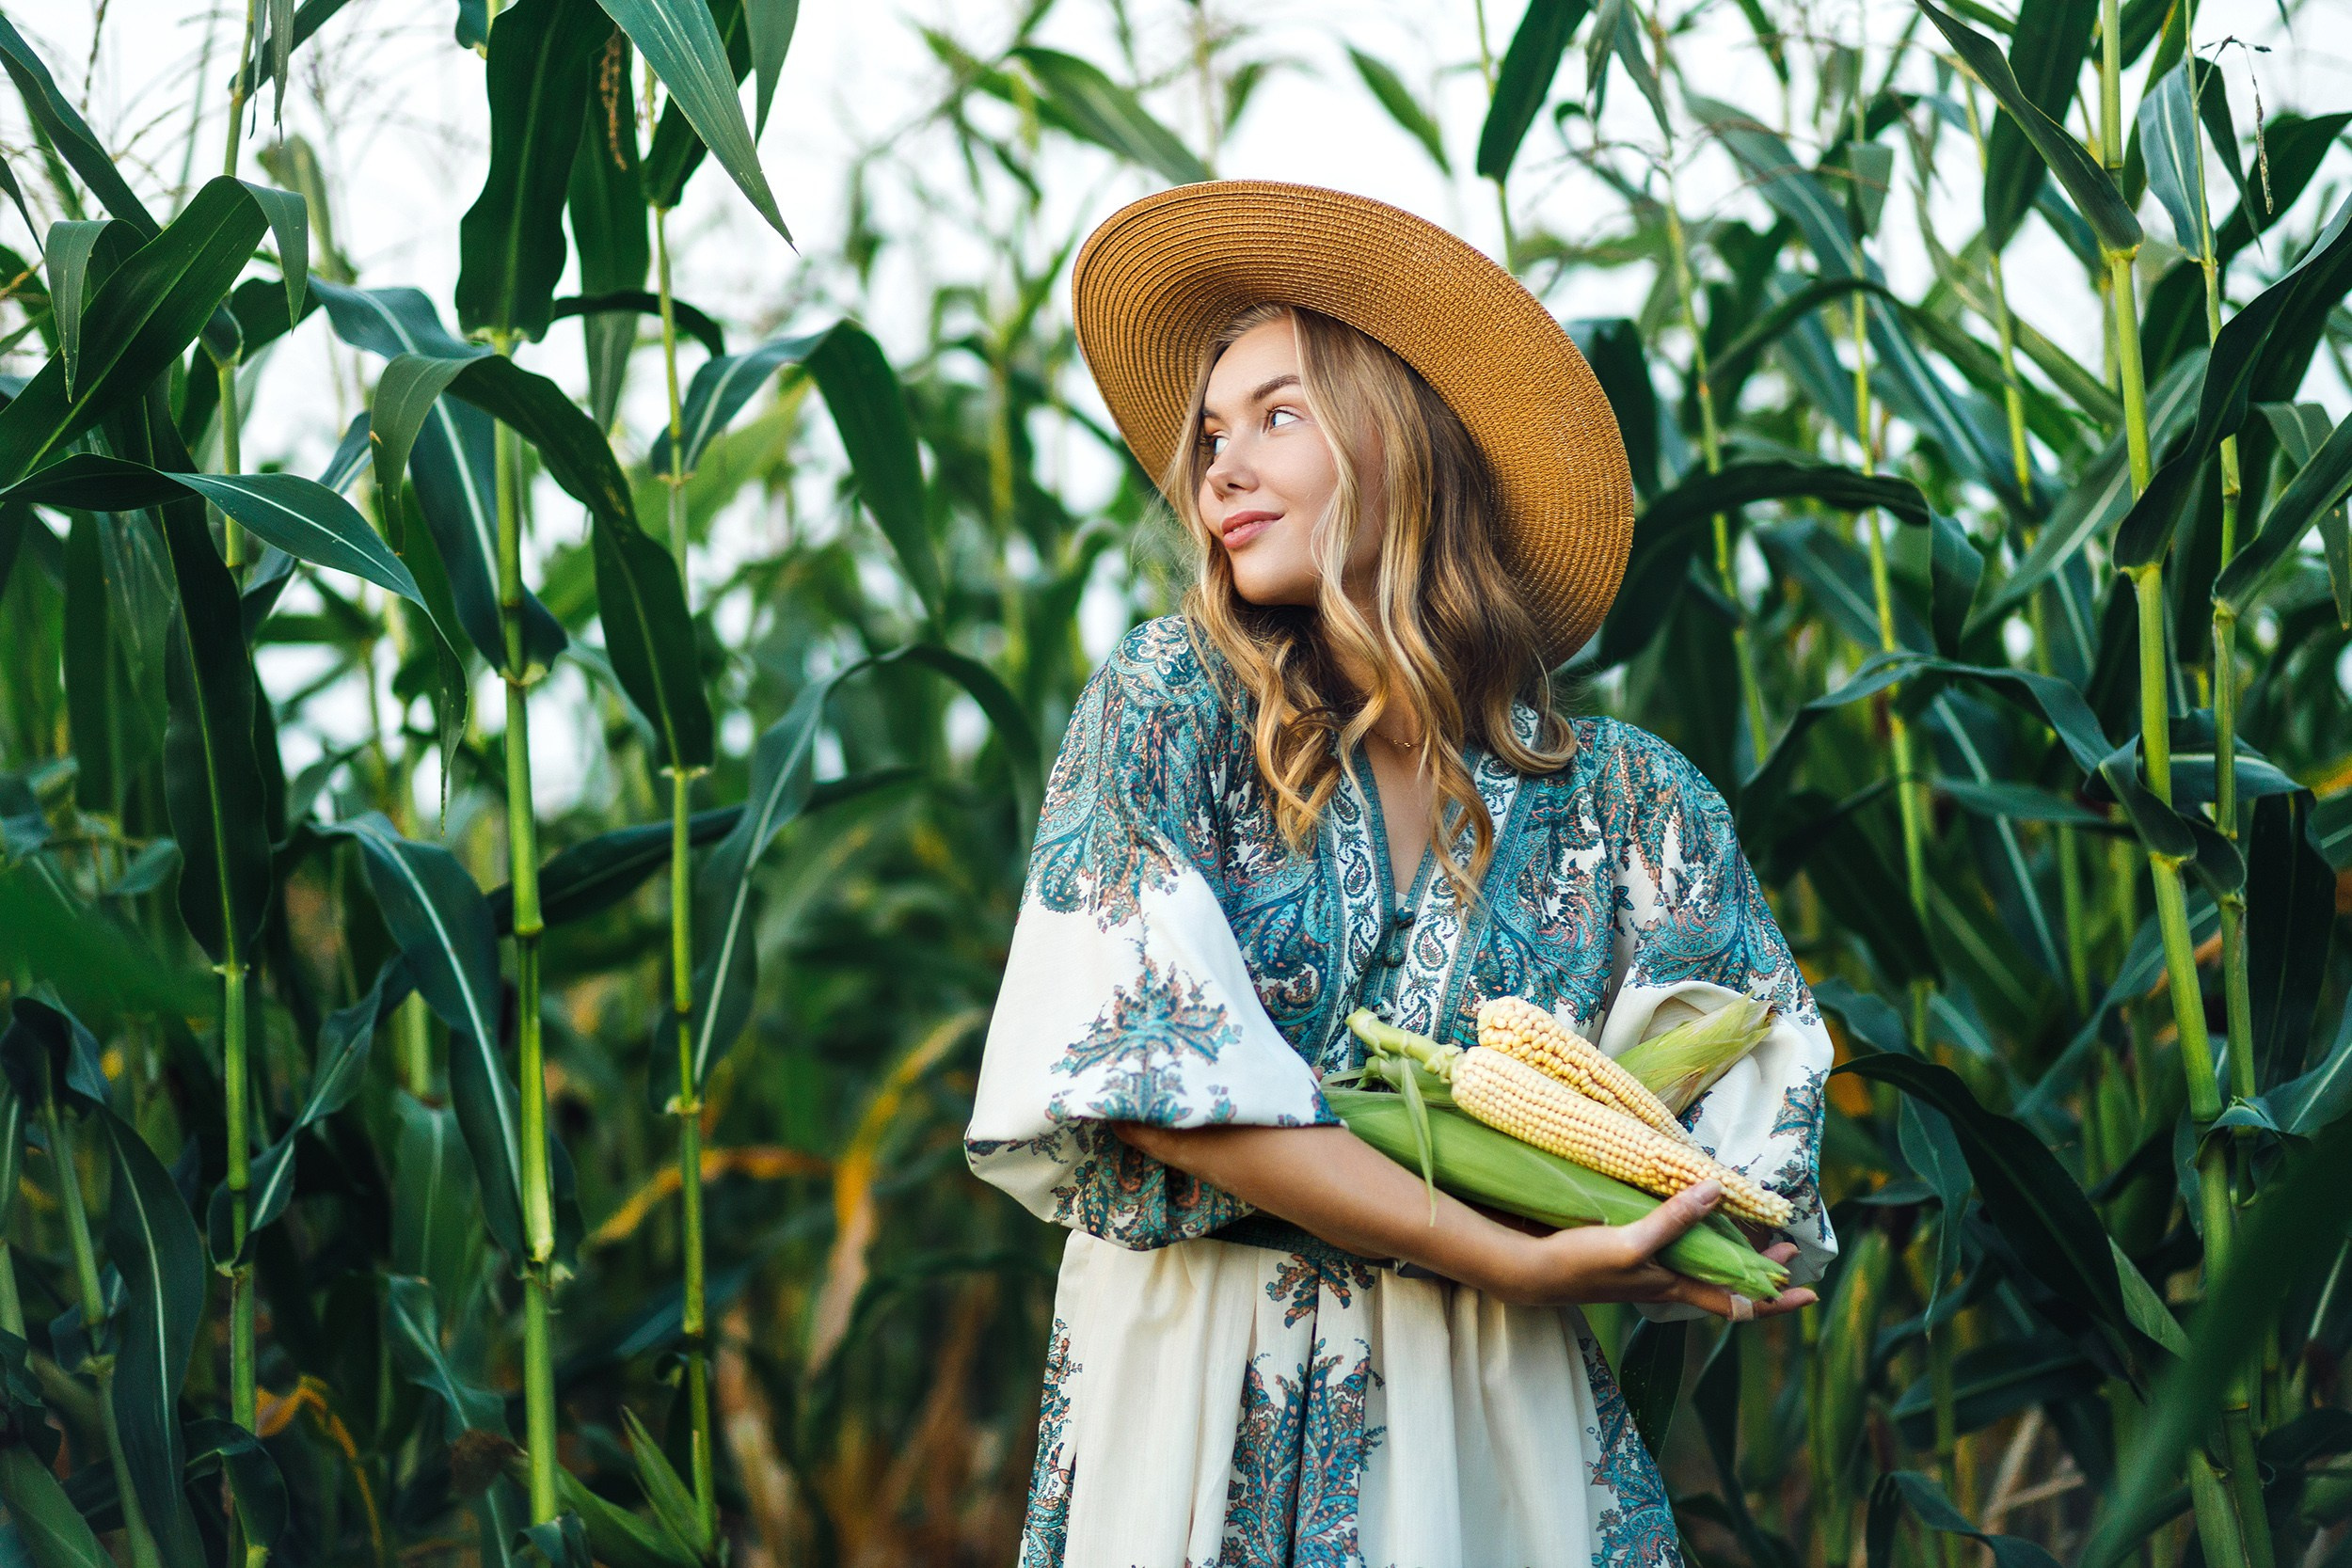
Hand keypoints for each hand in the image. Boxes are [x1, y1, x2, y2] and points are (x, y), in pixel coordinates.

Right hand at [1481, 1179, 1817, 1321]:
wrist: (1528, 1271)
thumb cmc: (1580, 1265)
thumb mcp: (1630, 1243)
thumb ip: (1673, 1220)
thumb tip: (1717, 1191)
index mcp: (1674, 1286)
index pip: (1737, 1301)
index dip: (1775, 1300)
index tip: (1809, 1292)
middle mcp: (1667, 1282)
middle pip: (1726, 1282)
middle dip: (1761, 1269)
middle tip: (1790, 1249)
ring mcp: (1647, 1269)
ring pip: (1702, 1265)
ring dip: (1730, 1250)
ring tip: (1749, 1231)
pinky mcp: (1626, 1253)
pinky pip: (1674, 1248)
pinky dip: (1693, 1234)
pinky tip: (1687, 1216)